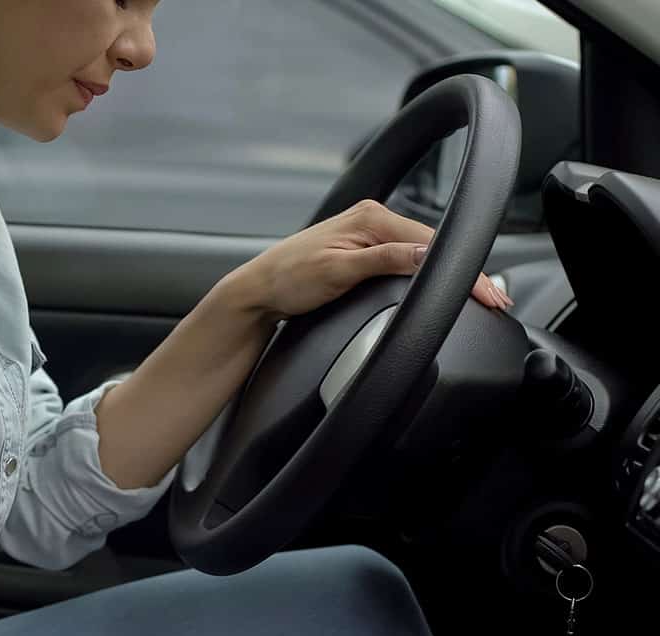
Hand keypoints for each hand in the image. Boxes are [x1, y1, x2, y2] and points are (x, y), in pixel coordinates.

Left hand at [217, 199, 512, 318]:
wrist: (257, 291)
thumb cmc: (287, 280)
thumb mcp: (337, 272)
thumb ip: (383, 260)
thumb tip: (424, 254)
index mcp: (371, 218)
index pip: (432, 243)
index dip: (462, 271)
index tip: (486, 294)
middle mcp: (373, 220)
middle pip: (434, 246)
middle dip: (465, 272)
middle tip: (494, 301)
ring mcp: (369, 235)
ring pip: (424, 252)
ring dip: (451, 272)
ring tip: (480, 295)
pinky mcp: (364, 251)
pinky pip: (407, 259)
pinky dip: (430, 273)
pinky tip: (443, 285)